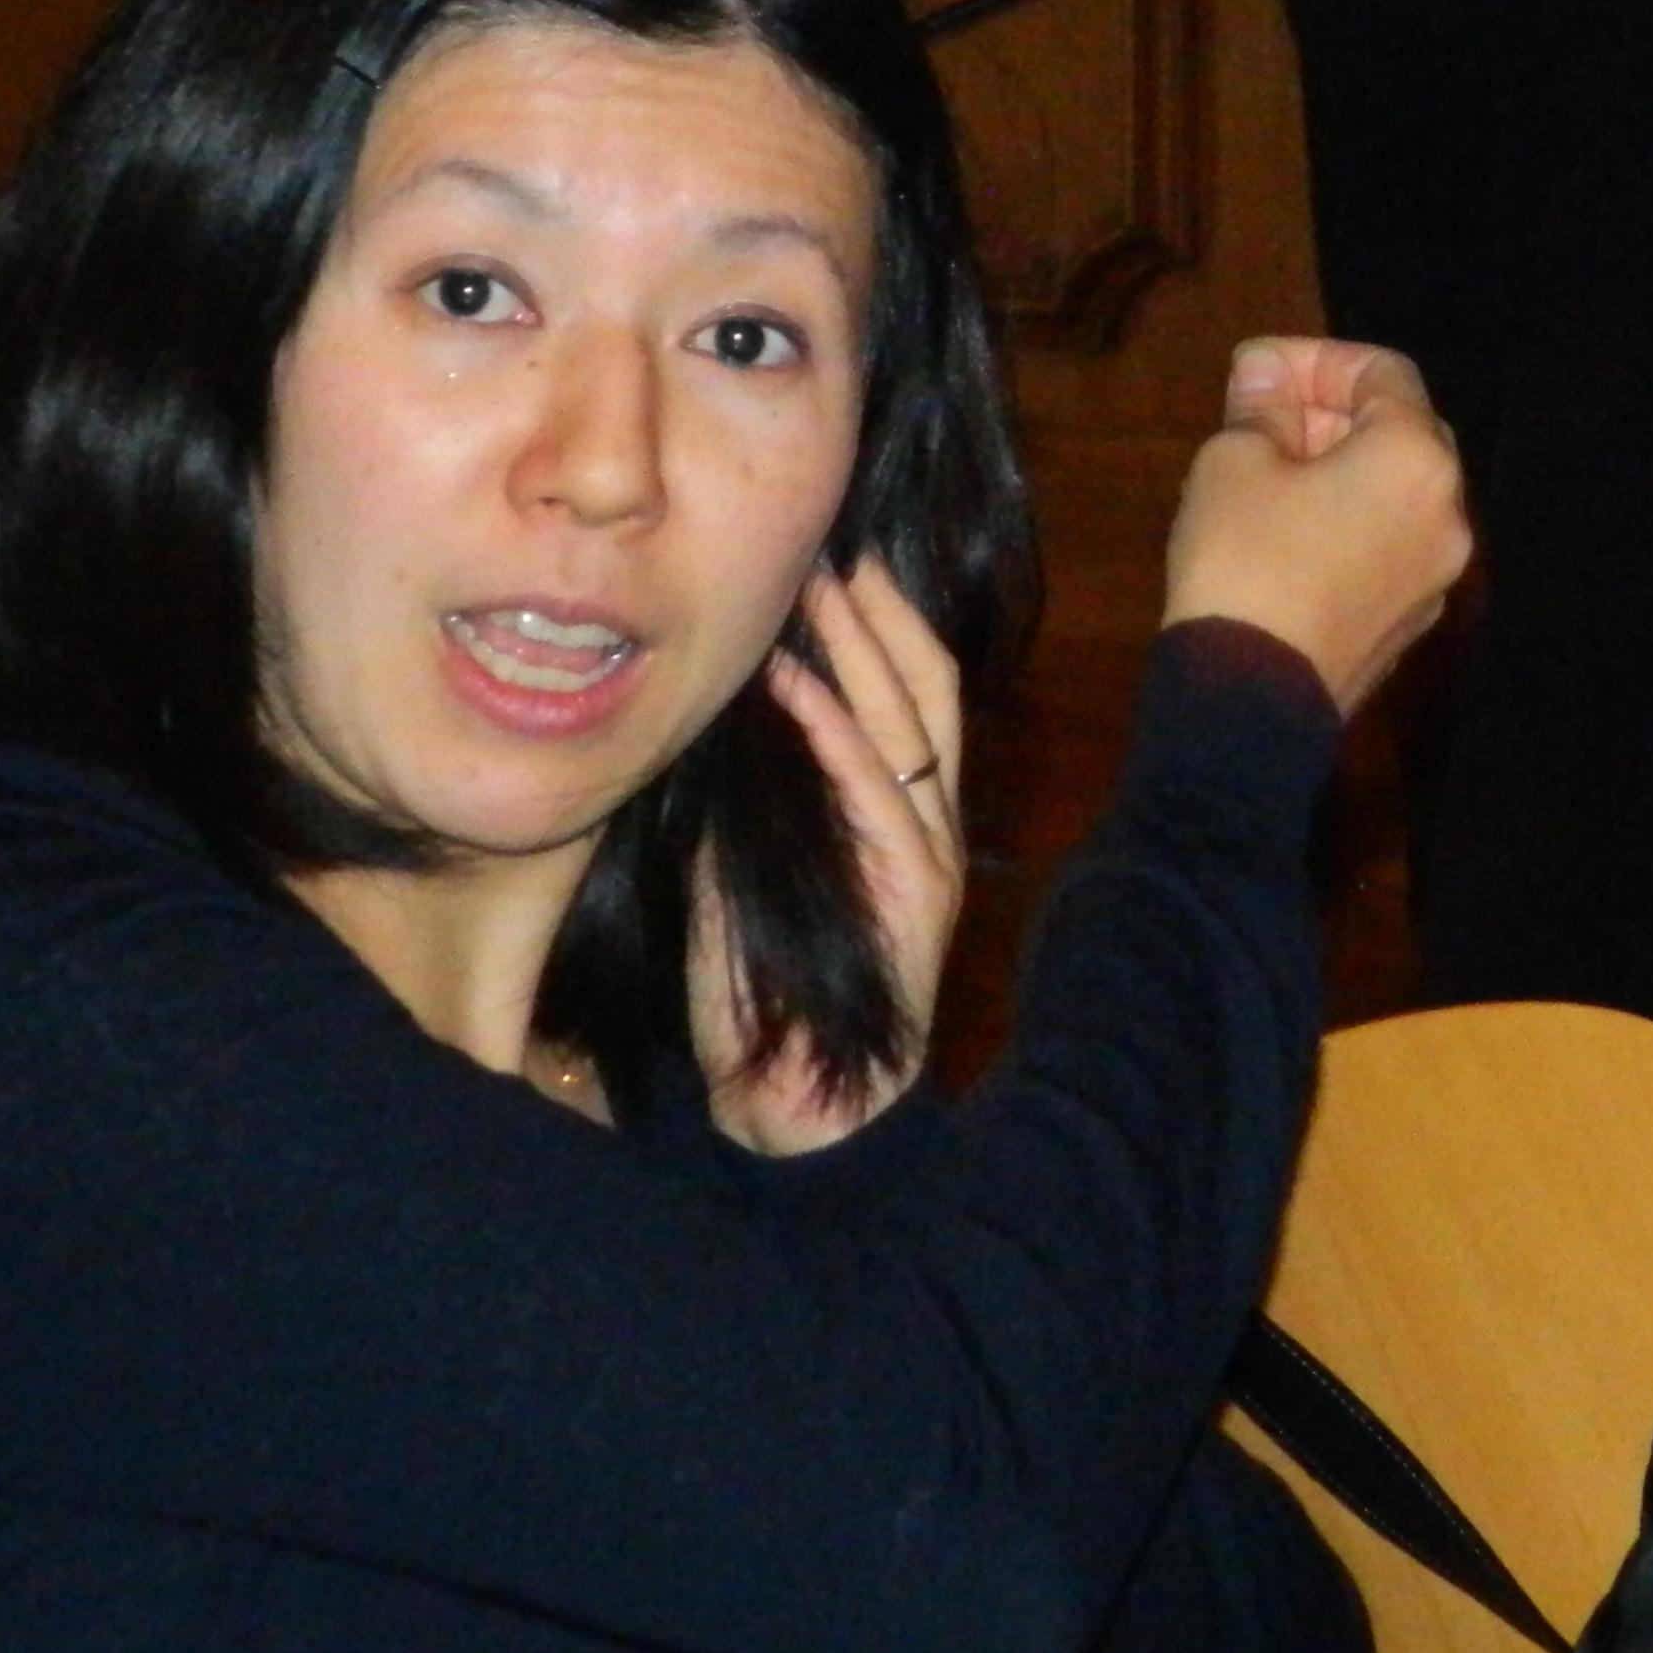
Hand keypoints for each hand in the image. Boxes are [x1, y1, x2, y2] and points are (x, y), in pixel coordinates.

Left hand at [691, 559, 965, 1156]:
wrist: (802, 1108)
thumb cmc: (766, 996)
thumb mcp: (754, 872)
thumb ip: (760, 800)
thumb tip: (722, 719)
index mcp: (905, 820)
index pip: (913, 697)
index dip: (884, 626)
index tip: (838, 562)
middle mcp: (930, 827)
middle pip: (928, 687)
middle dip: (884, 611)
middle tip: (837, 545)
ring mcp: (927, 857)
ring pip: (910, 721)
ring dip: (860, 647)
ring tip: (819, 585)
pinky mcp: (911, 892)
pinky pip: (873, 789)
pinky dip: (832, 729)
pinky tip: (792, 683)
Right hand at [1161, 338, 1471, 715]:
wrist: (1250, 703)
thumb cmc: (1243, 561)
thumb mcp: (1233, 462)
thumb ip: (1260, 405)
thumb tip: (1263, 374)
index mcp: (1417, 459)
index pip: (1384, 372)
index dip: (1317, 359)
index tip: (1257, 371)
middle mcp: (1449, 514)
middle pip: (1403, 432)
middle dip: (1333, 413)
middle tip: (1265, 416)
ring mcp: (1437, 577)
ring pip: (1397, 495)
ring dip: (1342, 470)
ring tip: (1271, 473)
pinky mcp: (1410, 624)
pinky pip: (1389, 547)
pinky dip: (1350, 522)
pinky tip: (1290, 534)